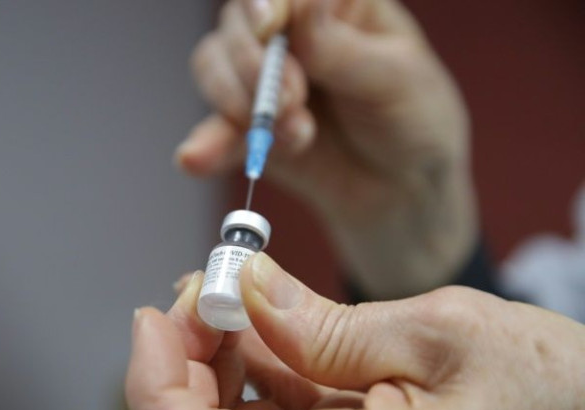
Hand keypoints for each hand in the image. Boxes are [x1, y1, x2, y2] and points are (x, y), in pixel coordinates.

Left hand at [126, 255, 584, 409]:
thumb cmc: (551, 392)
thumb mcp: (440, 333)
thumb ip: (325, 324)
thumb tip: (242, 290)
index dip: (155, 390)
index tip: (153, 318)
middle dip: (182, 368)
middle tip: (197, 292)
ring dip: (213, 366)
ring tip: (230, 297)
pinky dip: (252, 375)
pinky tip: (262, 325)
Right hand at [177, 0, 477, 298]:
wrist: (401, 192)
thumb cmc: (414, 122)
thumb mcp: (396, 81)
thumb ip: (344, 50)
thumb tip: (305, 7)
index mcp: (334, 4)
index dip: (267, 5)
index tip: (268, 29)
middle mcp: (291, 33)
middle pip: (238, 26)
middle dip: (255, 67)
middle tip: (292, 104)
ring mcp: (264, 79)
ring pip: (214, 67)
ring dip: (240, 105)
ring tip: (296, 139)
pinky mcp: (248, 127)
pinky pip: (213, 128)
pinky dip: (205, 144)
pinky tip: (196, 160)